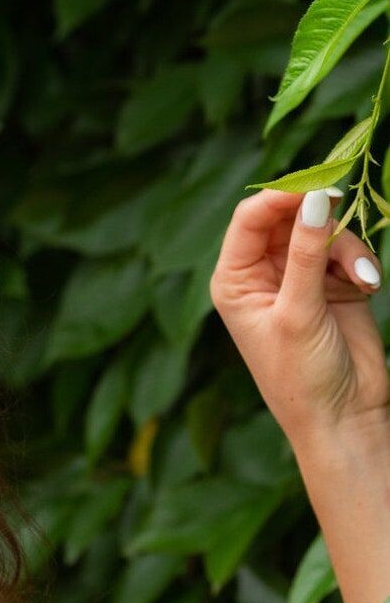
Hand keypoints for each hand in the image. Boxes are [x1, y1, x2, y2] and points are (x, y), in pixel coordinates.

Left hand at [209, 188, 389, 453]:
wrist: (341, 416)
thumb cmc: (301, 373)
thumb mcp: (299, 311)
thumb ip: (307, 254)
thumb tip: (315, 198)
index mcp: (234, 279)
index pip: (250, 219)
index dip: (281, 196)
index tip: (318, 186)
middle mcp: (260, 273)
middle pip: (290, 217)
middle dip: (322, 220)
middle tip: (346, 214)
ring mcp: (297, 276)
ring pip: (325, 230)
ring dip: (348, 248)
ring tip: (361, 281)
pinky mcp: (331, 283)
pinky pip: (348, 250)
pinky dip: (361, 264)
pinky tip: (368, 288)